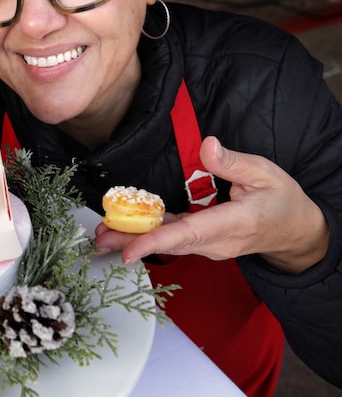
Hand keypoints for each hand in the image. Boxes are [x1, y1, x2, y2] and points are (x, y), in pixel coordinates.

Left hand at [94, 136, 328, 273]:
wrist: (296, 231)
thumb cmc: (283, 201)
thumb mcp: (266, 174)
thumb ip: (233, 162)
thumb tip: (207, 146)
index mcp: (233, 223)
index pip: (189, 234)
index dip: (156, 241)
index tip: (130, 251)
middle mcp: (217, 241)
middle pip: (170, 242)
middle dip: (133, 241)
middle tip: (100, 238)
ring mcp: (210, 246)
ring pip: (169, 244)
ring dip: (136, 240)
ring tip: (103, 235)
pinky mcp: (204, 242)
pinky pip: (174, 240)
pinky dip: (149, 236)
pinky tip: (125, 231)